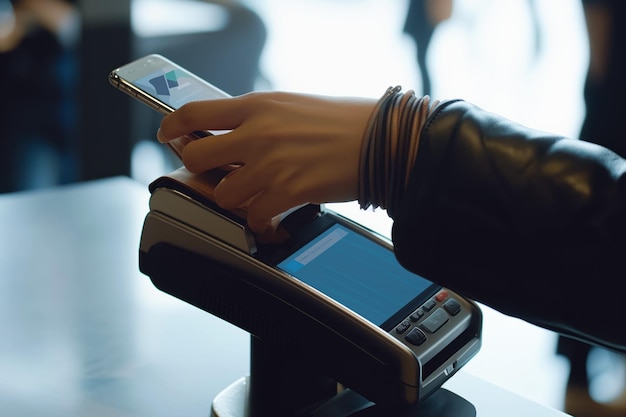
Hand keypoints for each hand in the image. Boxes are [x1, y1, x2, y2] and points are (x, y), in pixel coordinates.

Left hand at [158, 91, 376, 232]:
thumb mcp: (291, 105)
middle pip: (198, 156)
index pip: (195, 113)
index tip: (169, 135)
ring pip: (224, 194)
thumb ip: (256, 118)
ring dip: (235, 199)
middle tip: (212, 174)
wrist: (379, 140)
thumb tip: (230, 135)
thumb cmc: (343, 120)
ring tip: (254, 196)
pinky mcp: (287, 192)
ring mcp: (270, 165)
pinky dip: (260, 221)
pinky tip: (271, 216)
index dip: (173, 127)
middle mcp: (257, 133)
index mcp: (257, 105)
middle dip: (198, 169)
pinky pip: (254, 216)